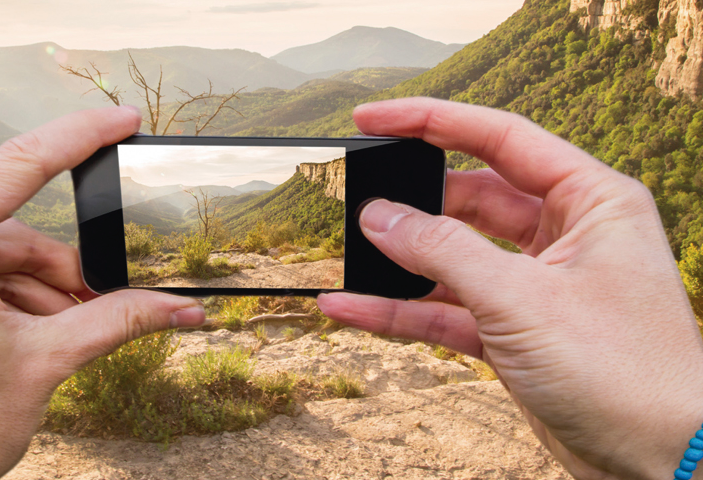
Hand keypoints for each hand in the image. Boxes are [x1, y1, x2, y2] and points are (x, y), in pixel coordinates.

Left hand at [0, 106, 205, 479]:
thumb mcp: (45, 362)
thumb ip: (120, 318)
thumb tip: (183, 307)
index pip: (20, 164)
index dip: (81, 136)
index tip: (123, 119)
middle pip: (9, 224)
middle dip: (60, 267)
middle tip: (98, 301)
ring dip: (34, 287)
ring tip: (60, 332)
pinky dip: (0, 292)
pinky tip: (22, 330)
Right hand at [319, 98, 702, 479]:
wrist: (658, 464)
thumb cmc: (626, 372)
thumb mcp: (523, 299)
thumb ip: (444, 251)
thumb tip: (381, 216)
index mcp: (590, 201)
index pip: (500, 138)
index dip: (432, 122)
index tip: (374, 119)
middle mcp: (564, 236)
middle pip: (469, 198)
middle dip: (412, 203)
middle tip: (358, 200)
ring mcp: (535, 287)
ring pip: (452, 259)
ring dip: (400, 263)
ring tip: (348, 258)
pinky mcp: (513, 333)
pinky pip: (445, 310)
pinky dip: (401, 311)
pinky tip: (354, 308)